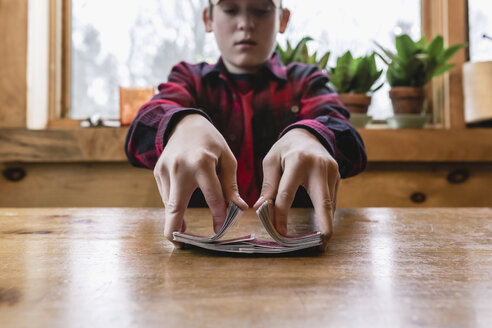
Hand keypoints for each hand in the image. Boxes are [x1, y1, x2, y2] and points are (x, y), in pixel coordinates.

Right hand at [154, 114, 247, 245]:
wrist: (185, 124)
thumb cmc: (211, 142)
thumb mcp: (227, 159)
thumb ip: (231, 185)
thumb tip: (238, 208)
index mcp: (202, 163)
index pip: (212, 198)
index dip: (219, 217)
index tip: (221, 230)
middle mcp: (180, 168)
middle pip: (175, 208)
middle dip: (175, 230)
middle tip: (180, 245)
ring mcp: (165, 170)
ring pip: (170, 204)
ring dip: (178, 217)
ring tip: (184, 227)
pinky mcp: (157, 172)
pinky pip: (166, 195)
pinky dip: (175, 203)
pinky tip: (181, 199)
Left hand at [253, 128, 339, 250]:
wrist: (307, 134)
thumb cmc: (285, 149)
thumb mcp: (271, 162)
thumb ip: (269, 185)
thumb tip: (260, 208)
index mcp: (298, 161)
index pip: (287, 194)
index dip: (281, 215)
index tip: (278, 232)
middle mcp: (319, 166)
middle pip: (323, 201)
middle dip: (324, 223)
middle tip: (322, 243)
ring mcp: (332, 170)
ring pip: (329, 202)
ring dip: (324, 221)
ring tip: (319, 240)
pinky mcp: (338, 175)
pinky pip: (331, 198)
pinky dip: (325, 212)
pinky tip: (321, 224)